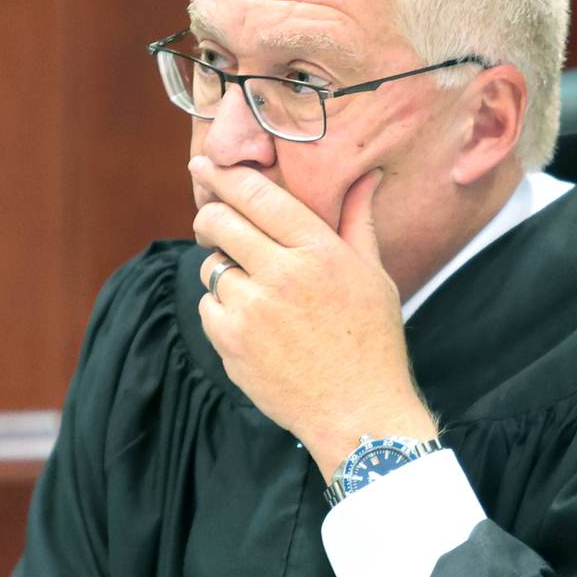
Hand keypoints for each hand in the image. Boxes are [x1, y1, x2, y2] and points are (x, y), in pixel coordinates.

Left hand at [190, 155, 436, 477]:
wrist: (359, 413)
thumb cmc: (372, 341)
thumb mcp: (373, 275)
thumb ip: (358, 220)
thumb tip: (366, 176)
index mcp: (318, 250)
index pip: (256, 195)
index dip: (222, 176)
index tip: (203, 163)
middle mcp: (282, 274)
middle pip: (218, 222)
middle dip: (209, 216)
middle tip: (214, 221)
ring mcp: (252, 310)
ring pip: (211, 266)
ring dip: (222, 268)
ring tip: (253, 287)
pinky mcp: (230, 343)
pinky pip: (208, 305)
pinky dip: (222, 307)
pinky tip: (253, 322)